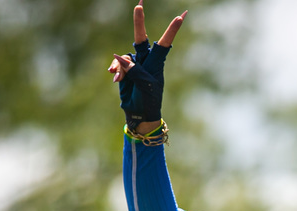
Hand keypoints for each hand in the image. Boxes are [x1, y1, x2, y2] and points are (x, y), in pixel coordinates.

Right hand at [108, 4, 186, 128]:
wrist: (139, 114)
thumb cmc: (148, 102)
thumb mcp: (144, 87)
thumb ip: (134, 72)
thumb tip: (121, 58)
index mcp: (157, 64)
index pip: (164, 44)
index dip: (172, 30)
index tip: (181, 17)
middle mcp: (146, 60)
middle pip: (141, 38)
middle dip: (139, 21)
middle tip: (139, 4)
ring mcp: (135, 64)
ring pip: (124, 55)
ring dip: (120, 66)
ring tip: (118, 79)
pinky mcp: (125, 69)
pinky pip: (118, 63)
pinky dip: (116, 69)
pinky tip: (115, 79)